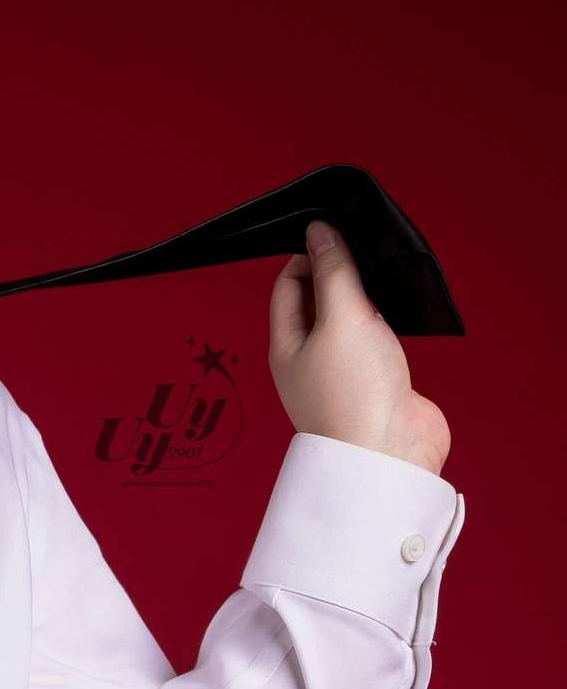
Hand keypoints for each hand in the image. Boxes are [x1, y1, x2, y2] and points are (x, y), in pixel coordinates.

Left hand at [268, 219, 451, 475]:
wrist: (389, 456)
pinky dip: (388, 319)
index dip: (309, 255)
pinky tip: (403, 307)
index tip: (337, 234)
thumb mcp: (341, 319)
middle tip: (365, 250)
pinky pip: (378, 339)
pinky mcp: (377, 380)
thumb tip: (319, 232)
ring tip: (385, 276)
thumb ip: (333, 273)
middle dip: (338, 272)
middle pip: (319, 300)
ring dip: (366, 296)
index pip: (288, 285)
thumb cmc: (354, 395)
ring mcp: (344, 370)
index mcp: (287, 345)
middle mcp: (311, 358)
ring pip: (350, 319)